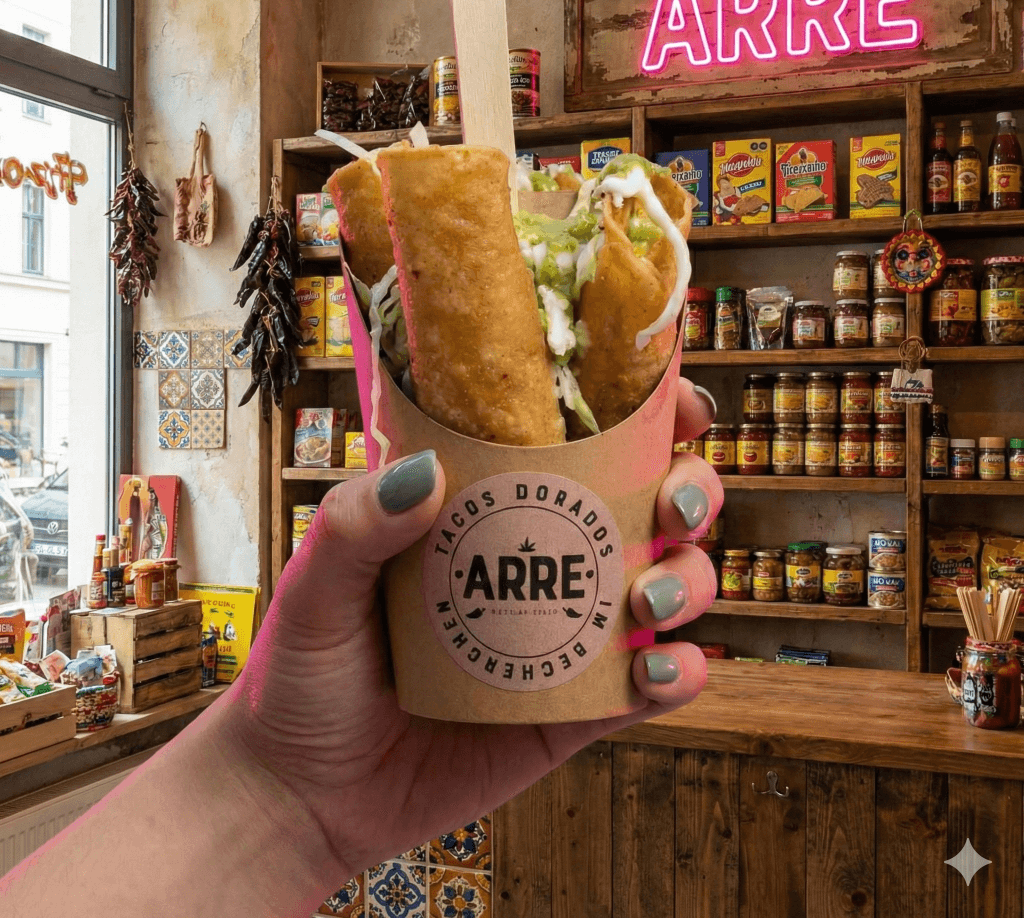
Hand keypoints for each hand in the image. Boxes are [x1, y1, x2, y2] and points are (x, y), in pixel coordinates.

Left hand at [223, 378, 720, 891]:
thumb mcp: (315, 585)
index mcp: (488, 513)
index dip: (644, 417)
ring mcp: (563, 639)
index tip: (677, 405)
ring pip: (666, 587)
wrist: (302, 795)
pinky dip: (677, 674)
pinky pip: (647, 687)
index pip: (577, 446)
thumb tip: (428, 471)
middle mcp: (539, 565)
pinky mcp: (573, 713)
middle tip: (674, 505)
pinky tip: (656, 671)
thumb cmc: (303, 674)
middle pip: (647, 508)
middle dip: (690, 491)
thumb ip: (356, 524)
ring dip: (690, 579)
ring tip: (649, 599)